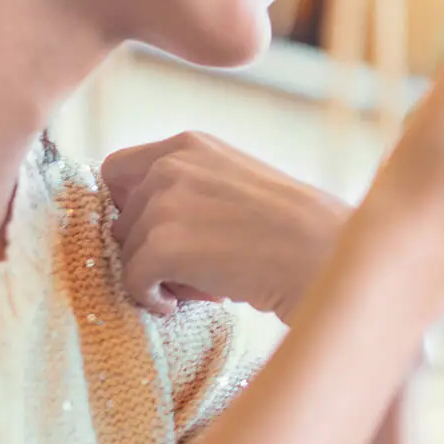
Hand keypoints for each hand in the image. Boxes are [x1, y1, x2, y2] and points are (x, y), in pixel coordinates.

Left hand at [103, 133, 350, 319]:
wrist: (325, 255)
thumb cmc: (295, 229)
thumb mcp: (237, 183)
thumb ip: (191, 186)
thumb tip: (138, 223)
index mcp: (189, 144)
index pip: (118, 172)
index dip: (133, 207)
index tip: (166, 232)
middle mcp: (170, 166)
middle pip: (121, 218)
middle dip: (150, 245)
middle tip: (198, 265)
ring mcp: (163, 204)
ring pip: (126, 252)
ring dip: (158, 273)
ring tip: (206, 281)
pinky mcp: (162, 245)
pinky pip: (132, 280)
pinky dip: (154, 298)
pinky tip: (195, 299)